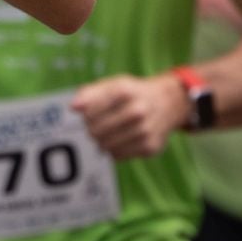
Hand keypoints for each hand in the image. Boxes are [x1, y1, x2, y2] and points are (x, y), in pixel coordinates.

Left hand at [70, 73, 190, 159]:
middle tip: (95, 127)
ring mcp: (145, 130)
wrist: (168, 103)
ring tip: (105, 134)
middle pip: (96, 130)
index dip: (84, 116)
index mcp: (123, 91)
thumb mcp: (112, 84)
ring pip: (105, 145)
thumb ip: (89, 93)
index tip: (88, 114)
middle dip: (90, 130)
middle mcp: (137, 110)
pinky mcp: (150, 147)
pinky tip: (119, 140)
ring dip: (100, 142)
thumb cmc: (132, 94)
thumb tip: (73, 108)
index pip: (89, 112)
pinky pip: (118, 156)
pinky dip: (113, 150)